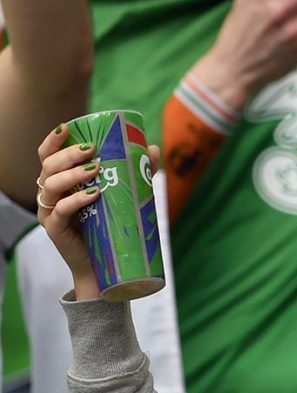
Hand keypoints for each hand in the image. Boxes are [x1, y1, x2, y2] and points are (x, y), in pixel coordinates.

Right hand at [37, 125, 159, 300]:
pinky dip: (76, 200)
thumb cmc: (109, 225)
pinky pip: (60, 211)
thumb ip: (135, 172)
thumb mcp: (122, 195)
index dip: (52, 140)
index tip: (67, 127)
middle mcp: (51, 194)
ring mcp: (50, 212)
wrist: (103, 265)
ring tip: (95, 168)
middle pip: (48, 166)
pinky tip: (94, 194)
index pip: (48, 155)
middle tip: (91, 148)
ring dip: (72, 174)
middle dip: (67, 154)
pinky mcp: (55, 229)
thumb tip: (153, 148)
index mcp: (61, 182)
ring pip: (51, 185)